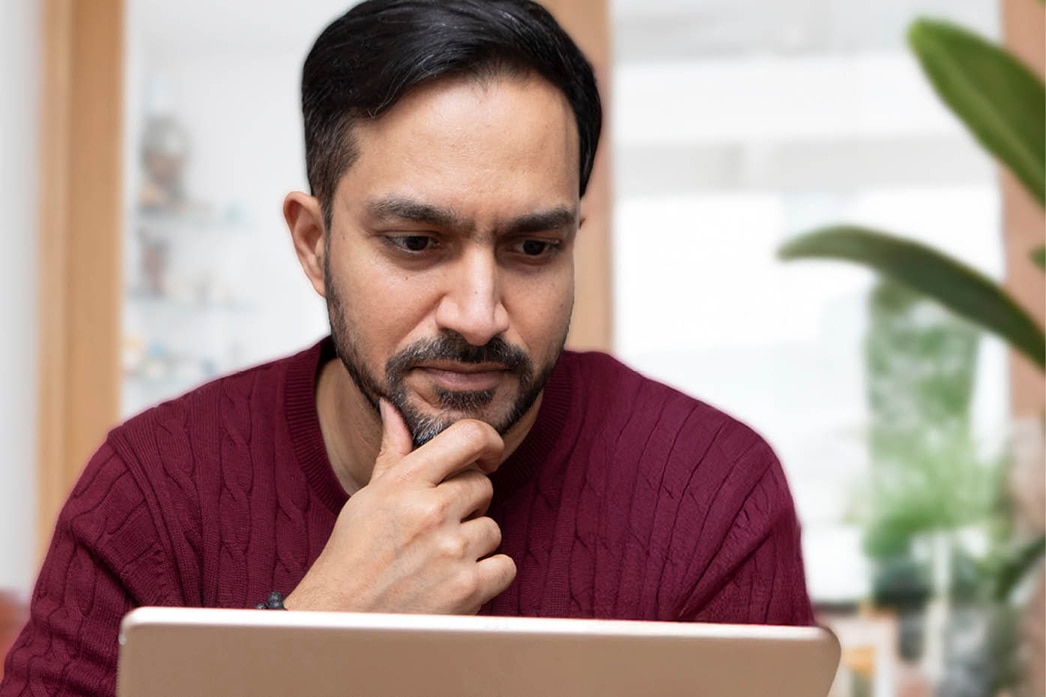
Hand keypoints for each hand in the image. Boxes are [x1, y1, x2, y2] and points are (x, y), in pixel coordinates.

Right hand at [284, 400, 516, 613]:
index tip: (487, 455)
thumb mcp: (367, 498)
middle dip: (467, 504)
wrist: (340, 622)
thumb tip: (393, 408)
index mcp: (404, 483)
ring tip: (437, 558)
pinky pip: (504, 565)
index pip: (467, 436)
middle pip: (482, 486)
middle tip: (438, 526)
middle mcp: (430, 511)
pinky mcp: (467, 587)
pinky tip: (455, 580)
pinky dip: (488, 575)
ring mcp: (451, 550)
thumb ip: (393, 453)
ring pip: (492, 528)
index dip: (488, 441)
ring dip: (474, 543)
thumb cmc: (352, 557)